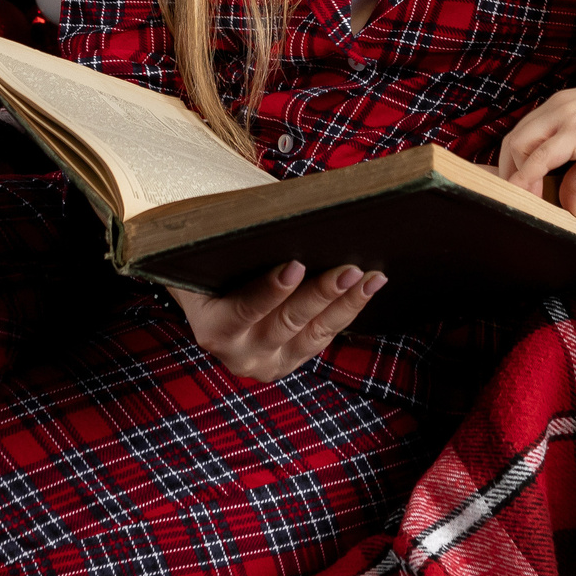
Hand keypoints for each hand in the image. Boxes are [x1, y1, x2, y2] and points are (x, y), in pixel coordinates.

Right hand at [167, 260, 384, 383]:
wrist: (205, 294)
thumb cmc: (210, 262)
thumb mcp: (211, 253)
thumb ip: (236, 242)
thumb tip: (279, 213)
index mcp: (212, 327)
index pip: (244, 309)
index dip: (271, 290)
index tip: (295, 266)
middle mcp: (238, 354)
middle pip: (286, 323)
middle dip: (321, 294)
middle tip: (348, 270)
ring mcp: (267, 362)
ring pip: (313, 335)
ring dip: (345, 304)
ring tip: (370, 277)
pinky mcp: (291, 361)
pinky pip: (323, 338)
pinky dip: (346, 311)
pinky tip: (367, 288)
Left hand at [496, 75, 575, 217]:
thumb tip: (569, 208)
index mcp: (558, 109)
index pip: (520, 137)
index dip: (513, 168)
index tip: (517, 193)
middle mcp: (555, 108)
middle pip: (512, 142)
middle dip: (508, 175)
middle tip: (516, 201)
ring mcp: (564, 117)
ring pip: (520, 146)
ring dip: (516, 179)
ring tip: (526, 203)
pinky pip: (542, 156)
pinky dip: (529, 177)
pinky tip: (530, 195)